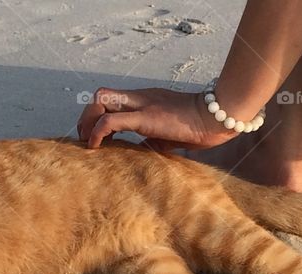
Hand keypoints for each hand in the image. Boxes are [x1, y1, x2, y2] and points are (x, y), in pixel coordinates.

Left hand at [76, 87, 236, 151]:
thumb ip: (154, 138)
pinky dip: (96, 132)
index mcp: (146, 100)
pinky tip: (94, 146)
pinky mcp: (144, 117)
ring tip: (87, 142)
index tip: (93, 135)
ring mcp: (142, 105)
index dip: (97, 115)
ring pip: (101, 101)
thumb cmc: (200, 127)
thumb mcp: (171, 134)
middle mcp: (140, 98)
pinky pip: (110, 121)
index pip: (112, 98)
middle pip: (101, 95)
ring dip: (88, 122)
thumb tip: (145, 150)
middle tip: (84, 139)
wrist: (216, 117)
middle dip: (86, 117)